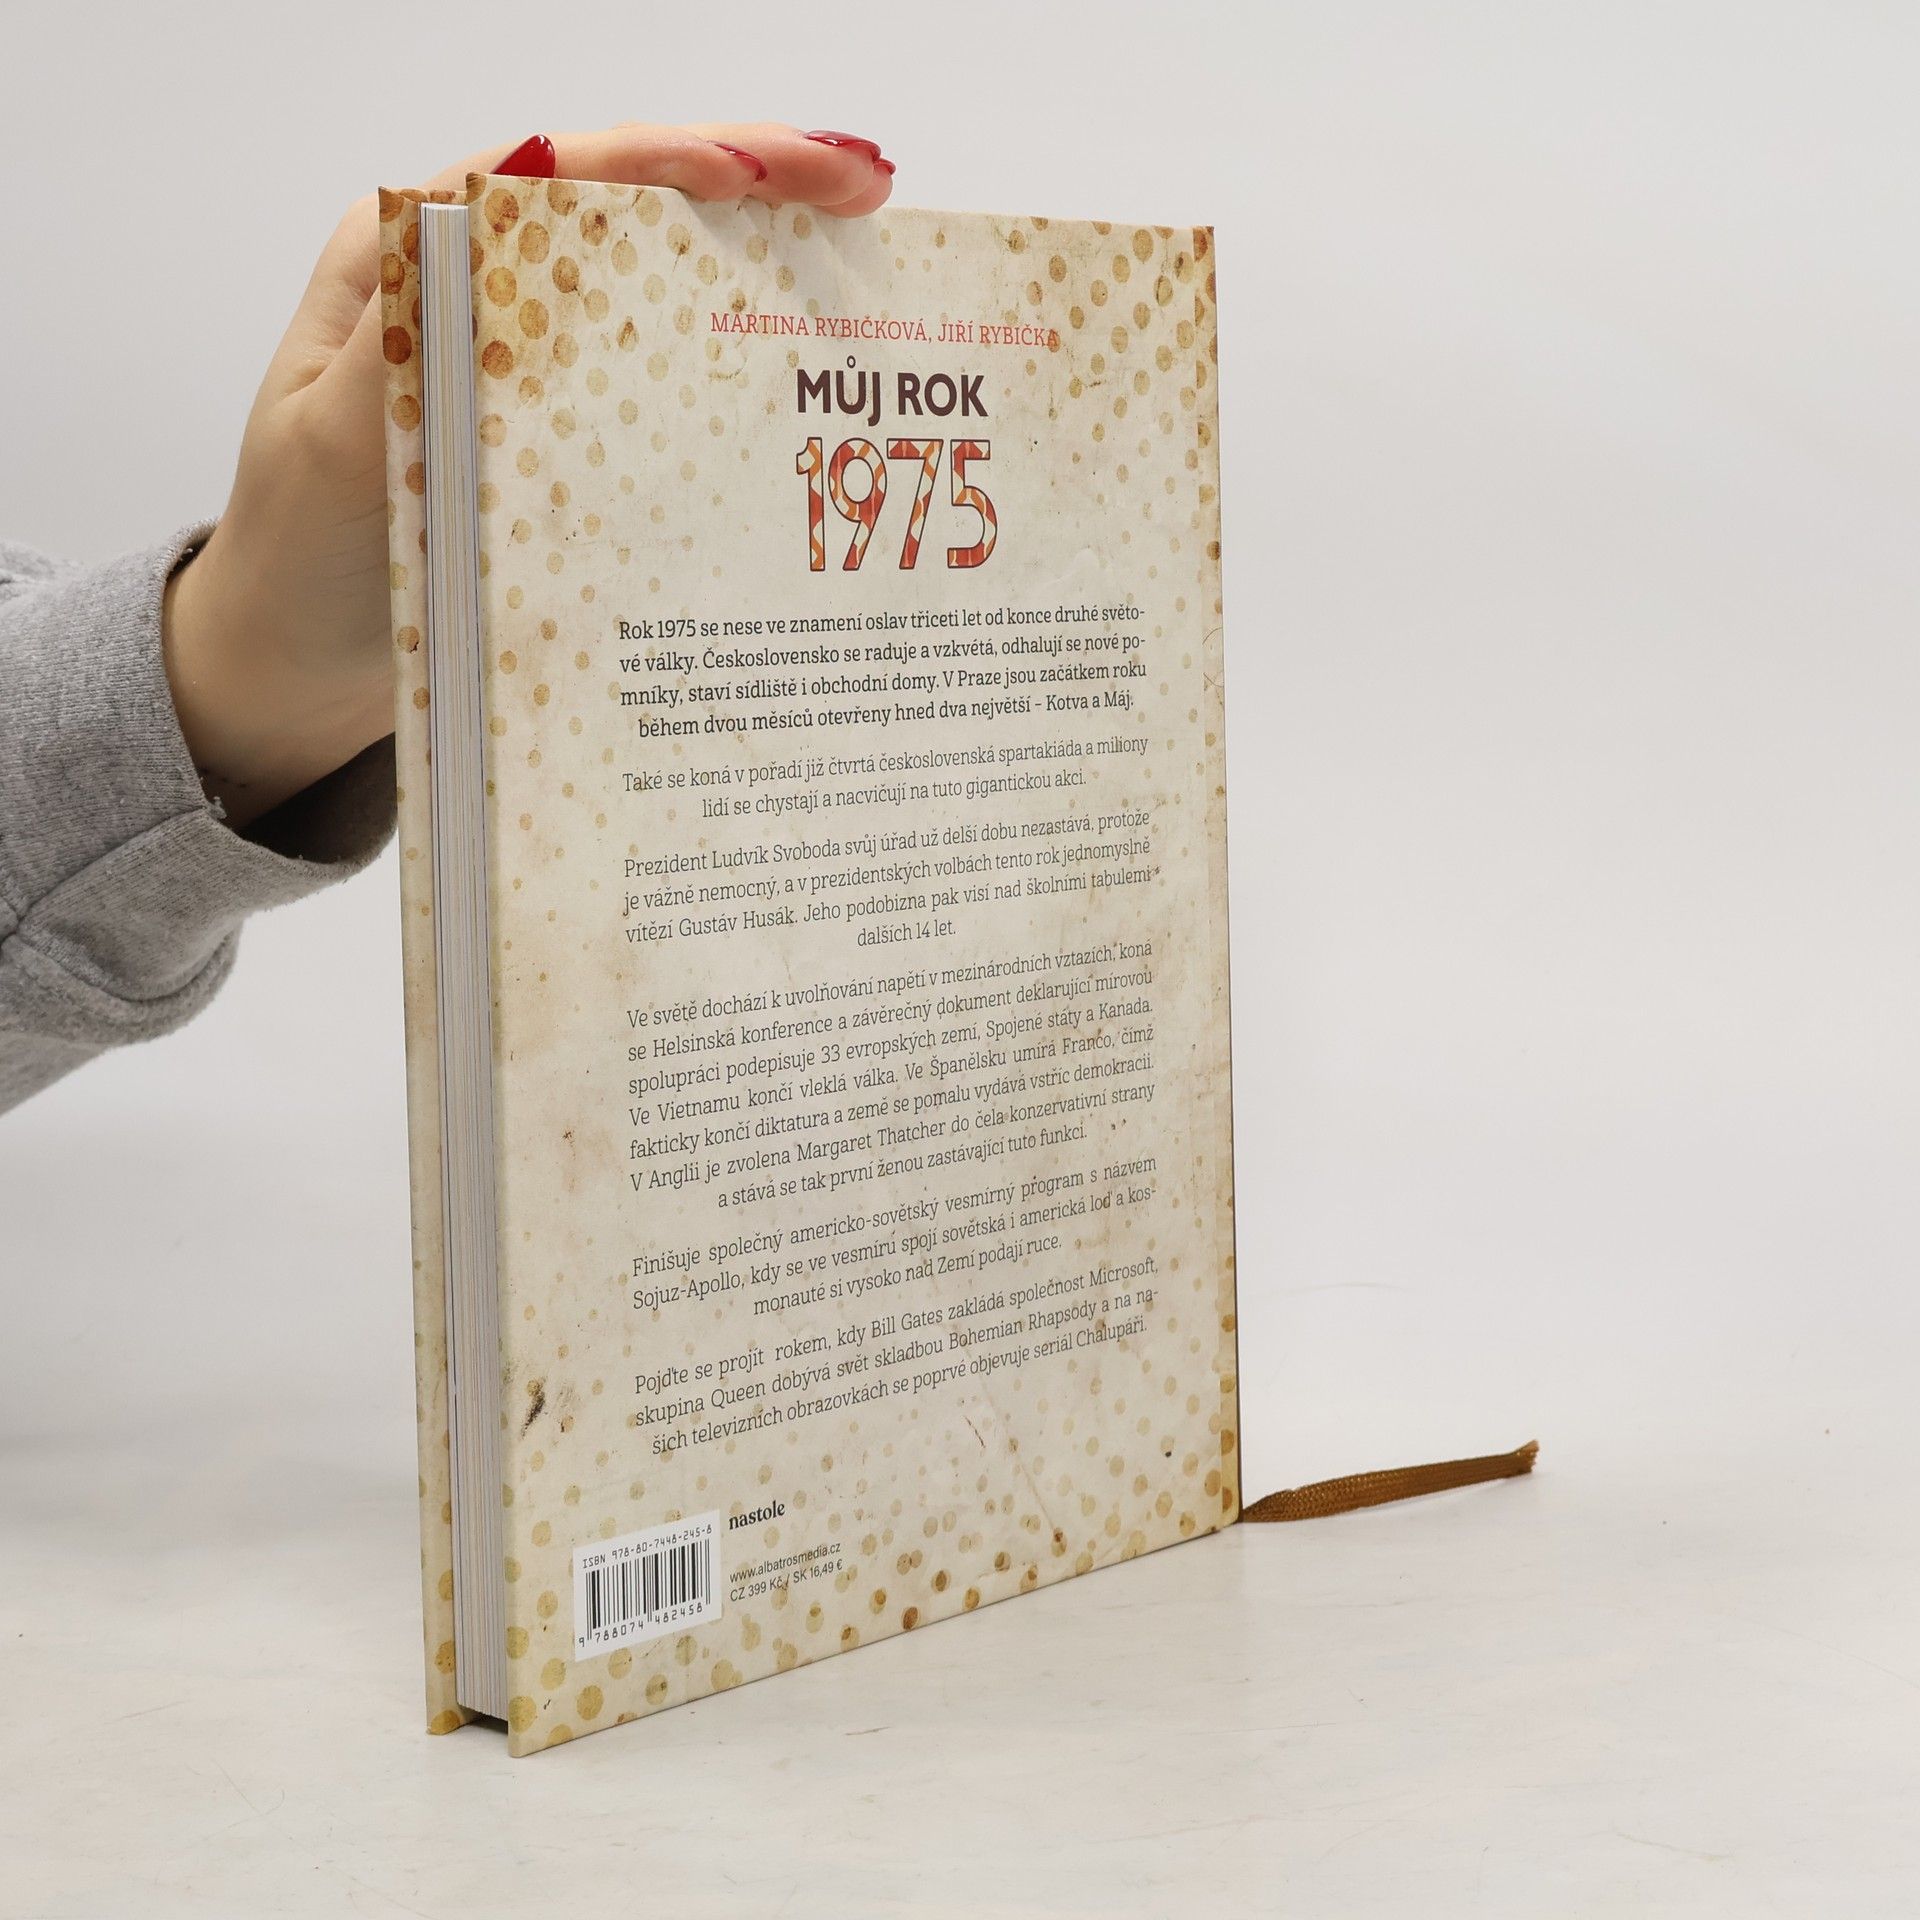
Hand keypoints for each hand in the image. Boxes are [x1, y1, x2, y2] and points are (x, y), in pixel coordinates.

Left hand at [163, 125, 893, 829]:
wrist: (290, 675)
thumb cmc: (299, 564)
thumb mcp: (332, 448)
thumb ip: (407, 345)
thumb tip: (497, 228)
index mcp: (411, 262)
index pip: (557, 174)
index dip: (674, 158)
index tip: (773, 170)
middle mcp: (477, 295)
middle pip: (629, 207)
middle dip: (753, 181)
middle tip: (864, 183)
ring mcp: (529, 368)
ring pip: (658, 283)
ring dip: (761, 255)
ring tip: (861, 239)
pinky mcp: (562, 440)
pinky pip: (658, 379)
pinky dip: (731, 360)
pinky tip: (800, 363)